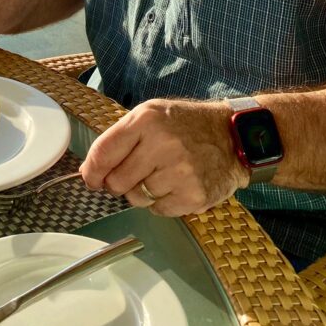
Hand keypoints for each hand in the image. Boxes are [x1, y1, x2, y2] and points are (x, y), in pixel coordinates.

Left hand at [80, 99, 249, 215]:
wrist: (234, 136)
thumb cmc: (186, 125)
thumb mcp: (152, 115)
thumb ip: (120, 139)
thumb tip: (90, 172)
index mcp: (146, 120)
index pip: (103, 153)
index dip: (92, 171)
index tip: (91, 179)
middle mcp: (162, 144)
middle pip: (117, 182)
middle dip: (119, 183)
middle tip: (135, 173)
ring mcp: (180, 172)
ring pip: (136, 199)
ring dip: (142, 192)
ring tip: (162, 174)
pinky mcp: (194, 196)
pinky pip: (159, 210)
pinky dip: (162, 202)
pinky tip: (176, 184)